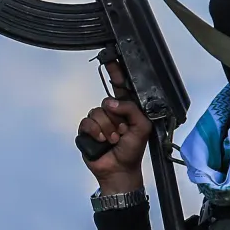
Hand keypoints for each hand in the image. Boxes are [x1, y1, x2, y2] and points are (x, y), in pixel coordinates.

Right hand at [78, 62, 151, 193]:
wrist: (119, 170)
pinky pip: (87, 122)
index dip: (116, 72)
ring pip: (97, 113)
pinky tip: (101, 141)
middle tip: (122, 131)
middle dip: (115, 118)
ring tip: (113, 140)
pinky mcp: (87, 130)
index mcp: (126, 109)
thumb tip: (111, 103)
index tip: (112, 59)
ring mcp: (98, 121)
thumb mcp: (142, 127)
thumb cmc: (133, 151)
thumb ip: (132, 109)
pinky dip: (95, 132)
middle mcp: (112, 113)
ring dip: (107, 129)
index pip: (120, 86)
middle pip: (107, 101)